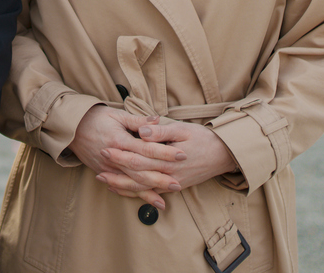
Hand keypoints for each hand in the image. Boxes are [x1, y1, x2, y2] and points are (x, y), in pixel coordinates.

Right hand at [70, 106, 186, 209]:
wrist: (72, 128)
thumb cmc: (96, 117)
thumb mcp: (117, 115)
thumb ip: (138, 120)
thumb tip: (157, 120)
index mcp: (119, 140)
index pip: (146, 149)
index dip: (165, 153)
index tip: (182, 155)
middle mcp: (113, 156)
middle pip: (140, 171)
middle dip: (160, 179)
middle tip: (178, 183)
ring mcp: (107, 167)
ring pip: (130, 183)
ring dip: (148, 192)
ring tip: (164, 199)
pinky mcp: (102, 172)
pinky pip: (120, 187)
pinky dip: (133, 195)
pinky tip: (143, 201)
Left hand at [112, 119, 237, 190]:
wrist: (225, 155)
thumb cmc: (204, 138)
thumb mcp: (183, 129)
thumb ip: (161, 131)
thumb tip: (142, 131)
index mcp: (168, 159)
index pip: (139, 158)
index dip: (121, 154)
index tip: (106, 147)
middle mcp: (169, 175)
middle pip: (137, 176)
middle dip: (117, 172)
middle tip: (98, 167)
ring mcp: (172, 183)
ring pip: (143, 188)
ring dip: (123, 186)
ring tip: (105, 182)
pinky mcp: (175, 187)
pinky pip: (152, 193)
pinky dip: (136, 193)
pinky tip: (123, 190)